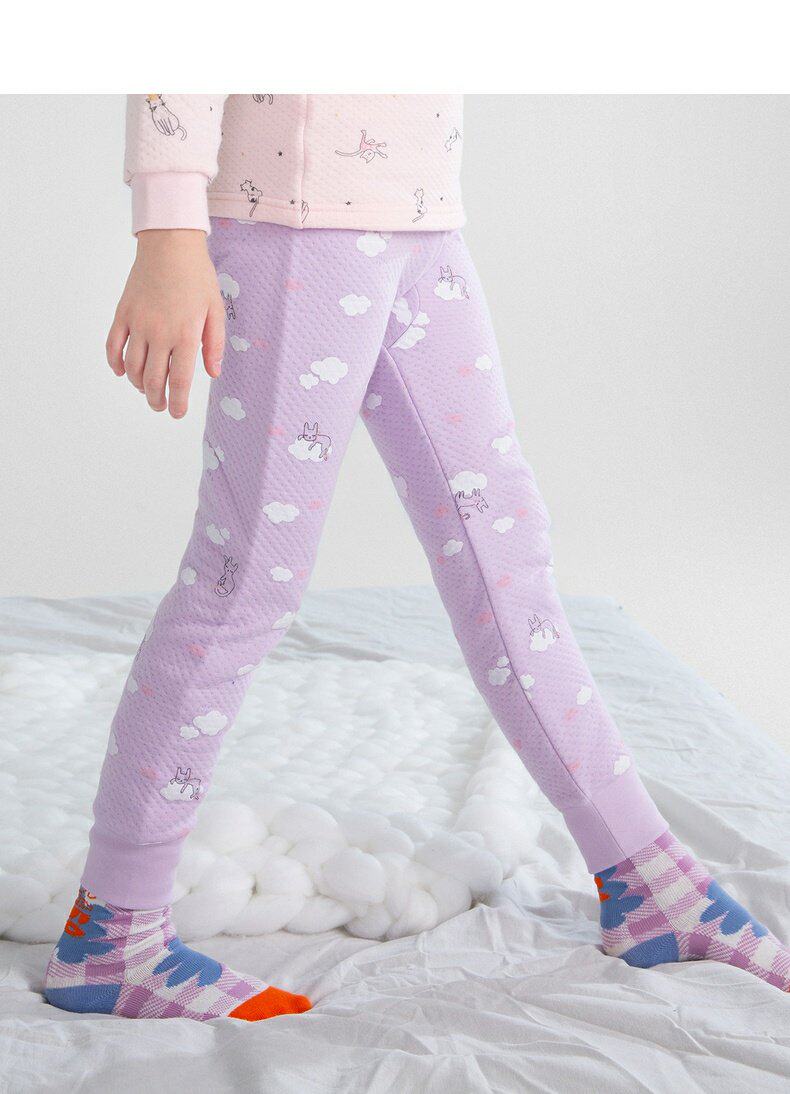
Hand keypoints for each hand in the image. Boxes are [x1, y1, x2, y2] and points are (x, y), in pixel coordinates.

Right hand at [106, 229, 224, 417]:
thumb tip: (212, 373)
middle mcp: (160, 334)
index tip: (177, 414)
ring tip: (147, 390)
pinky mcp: (123, 314)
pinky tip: (123, 372)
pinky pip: (113, 346)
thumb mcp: (216, 310)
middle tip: (160, 407)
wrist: (170, 244)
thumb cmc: (197, 277)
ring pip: (133, 368)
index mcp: (186, 335)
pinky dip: (116, 364)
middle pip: (154, 380)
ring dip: (139, 385)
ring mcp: (138, 324)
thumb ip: (214, 344)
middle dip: (157, 400)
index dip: (178, 403)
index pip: (180, 381)